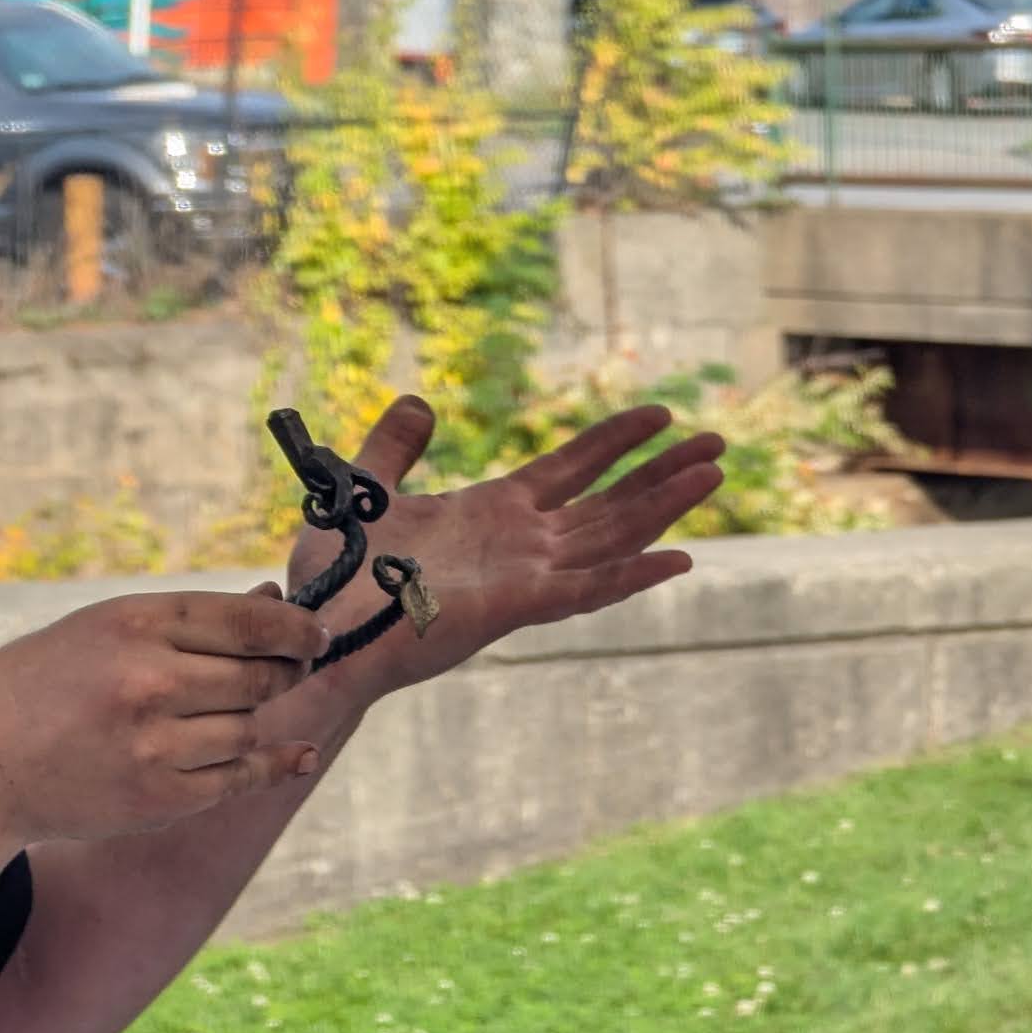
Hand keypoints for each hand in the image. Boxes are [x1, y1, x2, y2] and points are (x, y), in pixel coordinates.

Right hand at [0, 592, 332, 846]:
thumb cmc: (41, 684)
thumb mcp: (103, 629)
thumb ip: (188, 621)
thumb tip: (275, 602)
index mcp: (133, 622)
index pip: (250, 620)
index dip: (297, 627)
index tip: (316, 633)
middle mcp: (149, 680)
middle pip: (262, 676)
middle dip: (285, 671)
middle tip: (290, 668)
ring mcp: (154, 745)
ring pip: (250, 728)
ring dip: (255, 718)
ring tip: (235, 709)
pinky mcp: (158, 798)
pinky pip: (239, 779)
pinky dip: (272, 764)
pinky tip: (295, 753)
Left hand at [288, 397, 726, 697]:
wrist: (314, 629)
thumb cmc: (335, 574)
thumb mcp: (362, 488)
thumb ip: (393, 447)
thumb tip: (420, 403)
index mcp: (491, 513)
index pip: (570, 468)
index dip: (615, 440)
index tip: (660, 412)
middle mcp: (519, 544)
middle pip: (608, 501)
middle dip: (662, 471)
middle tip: (717, 442)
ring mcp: (521, 577)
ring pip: (609, 537)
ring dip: (662, 508)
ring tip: (712, 473)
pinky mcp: (512, 608)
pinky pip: (583, 591)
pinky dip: (630, 577)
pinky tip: (677, 559)